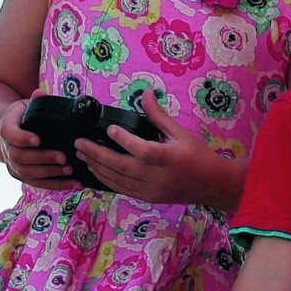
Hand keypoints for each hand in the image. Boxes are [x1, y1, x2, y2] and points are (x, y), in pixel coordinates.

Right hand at [0, 89, 80, 189]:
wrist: (8, 133)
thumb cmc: (21, 117)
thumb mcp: (24, 106)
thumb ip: (34, 101)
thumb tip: (40, 93)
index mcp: (6, 129)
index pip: (9, 134)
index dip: (22, 138)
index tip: (37, 139)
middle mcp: (7, 149)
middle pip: (20, 157)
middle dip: (42, 158)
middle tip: (63, 157)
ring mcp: (14, 165)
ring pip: (28, 174)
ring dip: (50, 174)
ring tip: (69, 170)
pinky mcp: (24, 176)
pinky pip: (38, 184)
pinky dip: (57, 185)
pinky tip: (74, 183)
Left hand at [74, 92, 238, 206]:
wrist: (211, 184)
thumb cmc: (197, 155)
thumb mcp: (181, 132)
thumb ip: (159, 116)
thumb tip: (145, 93)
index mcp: (169, 157)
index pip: (142, 150)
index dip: (124, 140)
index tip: (109, 129)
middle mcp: (158, 176)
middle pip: (122, 167)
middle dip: (97, 155)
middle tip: (79, 143)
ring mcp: (151, 190)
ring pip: (118, 181)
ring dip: (97, 167)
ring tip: (81, 155)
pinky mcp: (148, 198)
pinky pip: (122, 190)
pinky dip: (106, 180)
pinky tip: (95, 170)